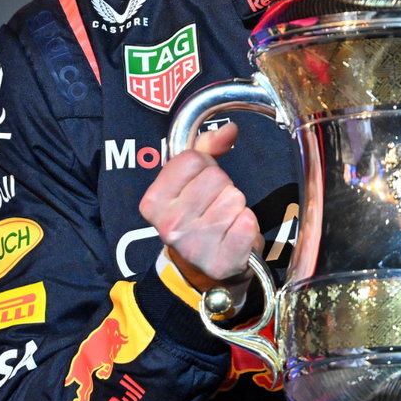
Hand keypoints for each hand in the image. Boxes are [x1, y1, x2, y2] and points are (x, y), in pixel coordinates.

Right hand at [138, 122, 260, 290]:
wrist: (202, 271)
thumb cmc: (197, 217)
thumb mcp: (190, 181)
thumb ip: (207, 147)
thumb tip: (230, 129)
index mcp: (153, 202)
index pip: (193, 159)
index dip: (204, 166)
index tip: (200, 184)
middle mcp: (170, 226)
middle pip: (216, 177)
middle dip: (222, 187)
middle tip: (214, 205)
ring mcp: (195, 246)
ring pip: (234, 198)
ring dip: (235, 206)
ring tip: (224, 221)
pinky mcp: (222, 261)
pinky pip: (247, 222)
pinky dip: (247, 225)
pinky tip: (234, 235)